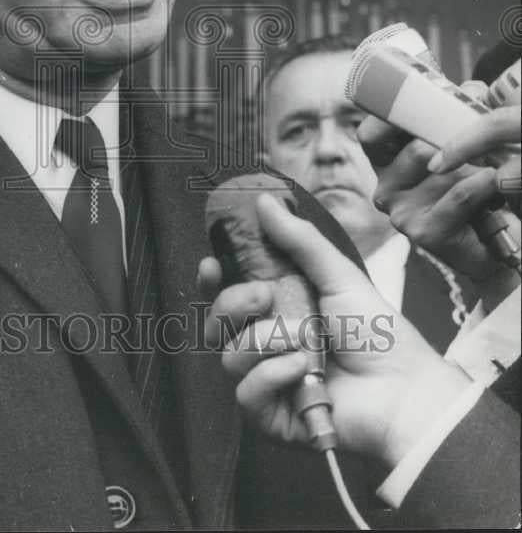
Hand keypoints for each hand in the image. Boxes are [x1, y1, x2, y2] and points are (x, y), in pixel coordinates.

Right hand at [199, 194, 471, 469]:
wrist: (402, 388)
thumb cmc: (376, 330)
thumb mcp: (337, 274)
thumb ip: (298, 238)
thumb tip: (263, 199)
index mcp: (279, 309)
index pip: (228, 293)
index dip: (213, 280)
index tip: (212, 263)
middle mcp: (267, 344)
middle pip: (217, 323)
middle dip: (233, 304)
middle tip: (265, 296)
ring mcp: (268, 381)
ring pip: (229, 356)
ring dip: (265, 342)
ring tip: (304, 341)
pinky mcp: (272, 417)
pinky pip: (246, 393)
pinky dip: (272, 376)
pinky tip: (302, 370)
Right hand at [360, 100, 519, 305]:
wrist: (494, 245)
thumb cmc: (473, 190)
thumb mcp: (459, 147)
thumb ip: (457, 117)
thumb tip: (473, 90)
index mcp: (386, 165)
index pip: (370, 135)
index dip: (390, 117)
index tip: (421, 104)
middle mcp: (386, 189)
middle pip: (411, 146)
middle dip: (451, 135)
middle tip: (478, 128)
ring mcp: (401, 212)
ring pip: (435, 164)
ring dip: (471, 160)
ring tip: (489, 164)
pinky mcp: (423, 232)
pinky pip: (459, 193)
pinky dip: (483, 184)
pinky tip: (494, 182)